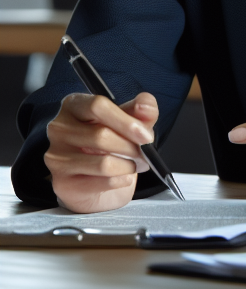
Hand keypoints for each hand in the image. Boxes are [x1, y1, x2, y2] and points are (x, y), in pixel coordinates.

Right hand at [44, 92, 156, 213]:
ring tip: (135, 164)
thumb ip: (141, 109)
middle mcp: (59, 129)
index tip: (145, 135)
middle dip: (130, 147)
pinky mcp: (61, 183)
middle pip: (101, 135)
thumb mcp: (130, 119)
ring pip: (102, 163)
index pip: (97, 105)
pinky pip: (100, 182)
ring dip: (128, 166)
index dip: (126, 121)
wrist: (97, 178)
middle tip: (144, 153)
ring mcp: (56, 157)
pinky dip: (120, 180)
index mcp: (74, 105)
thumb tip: (145, 106)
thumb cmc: (112, 141)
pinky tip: (123, 177)